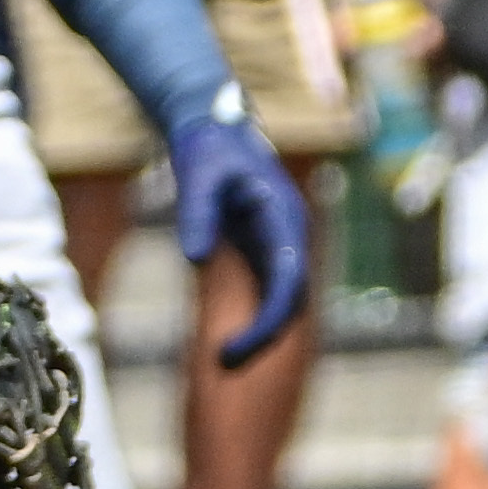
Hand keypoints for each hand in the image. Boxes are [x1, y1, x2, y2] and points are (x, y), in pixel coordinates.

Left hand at [168, 103, 312, 367]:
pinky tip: (226, 340)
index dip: (268, 320)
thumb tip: (194, 258)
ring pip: (284, 299)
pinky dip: (255, 319)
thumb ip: (197, 213)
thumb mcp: (197, 174)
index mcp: (284, 217)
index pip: (289, 282)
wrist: (215, 123)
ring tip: (222, 361)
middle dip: (264, 336)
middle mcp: (290, 235)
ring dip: (262, 332)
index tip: (231, 349)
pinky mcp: (263, 248)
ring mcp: (280, 243)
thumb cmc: (208, 145)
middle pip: (292, 299)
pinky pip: (268, 292)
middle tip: (221, 365)